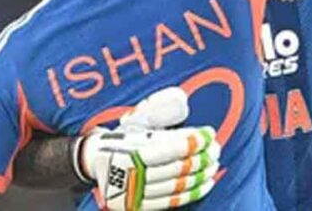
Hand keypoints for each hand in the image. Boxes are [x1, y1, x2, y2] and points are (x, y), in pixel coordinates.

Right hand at [75, 87, 221, 209]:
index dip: (192, 142)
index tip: (209, 134)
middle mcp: (132, 174)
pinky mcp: (140, 205)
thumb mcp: (136, 124)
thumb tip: (186, 110)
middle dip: (201, 158)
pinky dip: (191, 193)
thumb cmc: (121, 139)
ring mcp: (136, 192)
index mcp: (130, 151)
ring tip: (214, 164)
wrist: (95, 162)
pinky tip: (205, 183)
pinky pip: (171, 201)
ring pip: (176, 185)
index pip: (169, 148)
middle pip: (176, 168)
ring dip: (200, 175)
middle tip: (216, 149)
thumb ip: (160, 120)